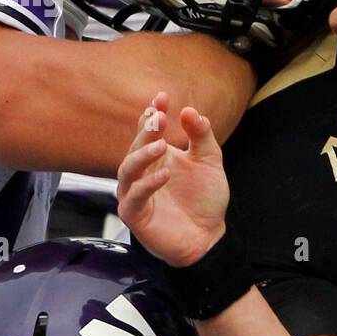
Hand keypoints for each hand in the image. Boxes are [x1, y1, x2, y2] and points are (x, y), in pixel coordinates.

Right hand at [116, 93, 228, 267]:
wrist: (209, 237)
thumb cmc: (204, 199)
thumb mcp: (209, 161)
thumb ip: (201, 135)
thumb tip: (189, 110)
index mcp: (156, 156)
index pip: (148, 130)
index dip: (152, 113)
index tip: (163, 98)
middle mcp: (141, 173)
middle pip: (135, 146)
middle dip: (146, 131)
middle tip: (159, 118)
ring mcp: (135, 193)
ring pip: (127, 169)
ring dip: (142, 155)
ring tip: (161, 145)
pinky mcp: (135, 215)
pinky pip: (134, 197)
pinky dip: (147, 185)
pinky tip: (165, 175)